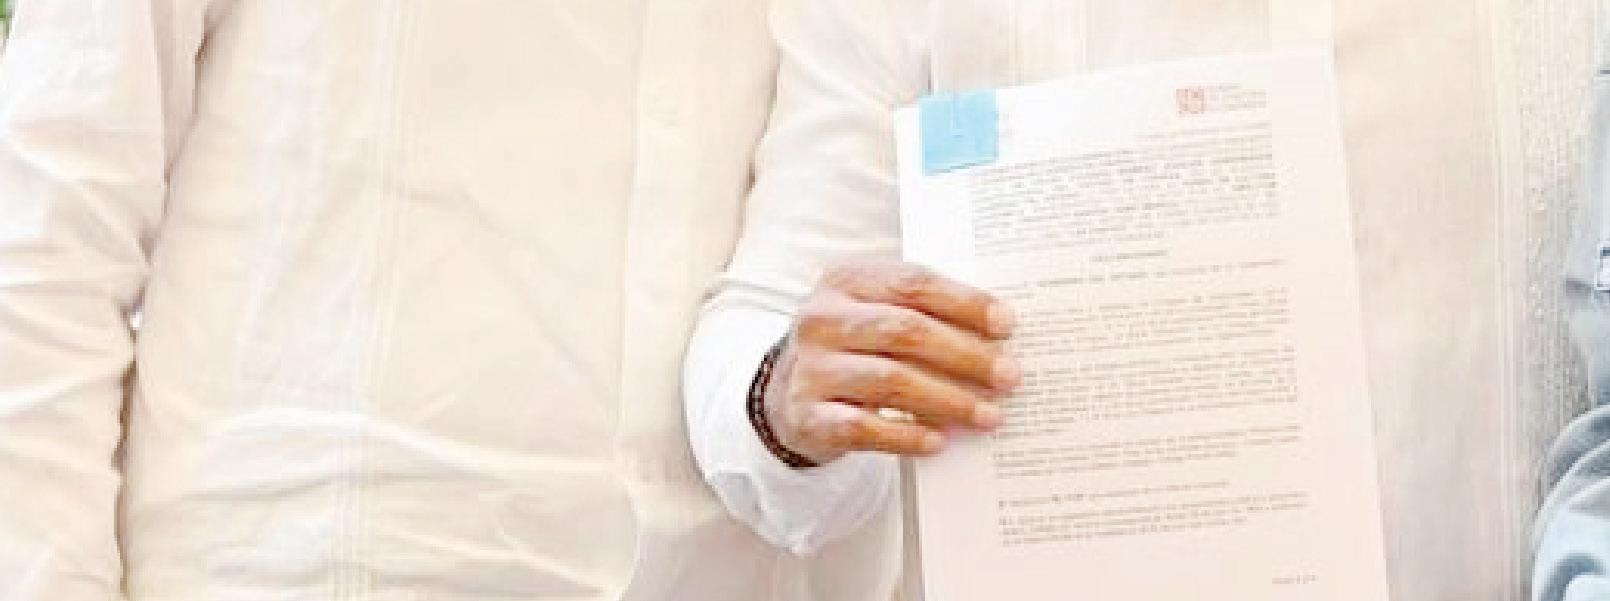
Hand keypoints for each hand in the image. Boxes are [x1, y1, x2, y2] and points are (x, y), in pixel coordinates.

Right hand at [764, 259, 1019, 463]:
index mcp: (845, 280)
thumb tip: (999, 337)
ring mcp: (810, 368)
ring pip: (889, 380)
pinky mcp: (807, 415)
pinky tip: (939, 441)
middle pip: (905, 330)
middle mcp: (822, 319)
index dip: (964, 303)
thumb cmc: (856, 347)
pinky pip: (863, 427)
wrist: (790, 393)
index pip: (913, 283)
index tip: (1007, 326)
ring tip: (989, 415)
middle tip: (1009, 377)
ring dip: (948, 400)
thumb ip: (925, 313)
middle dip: (965, 355)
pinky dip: (905, 435)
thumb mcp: (878, 313)